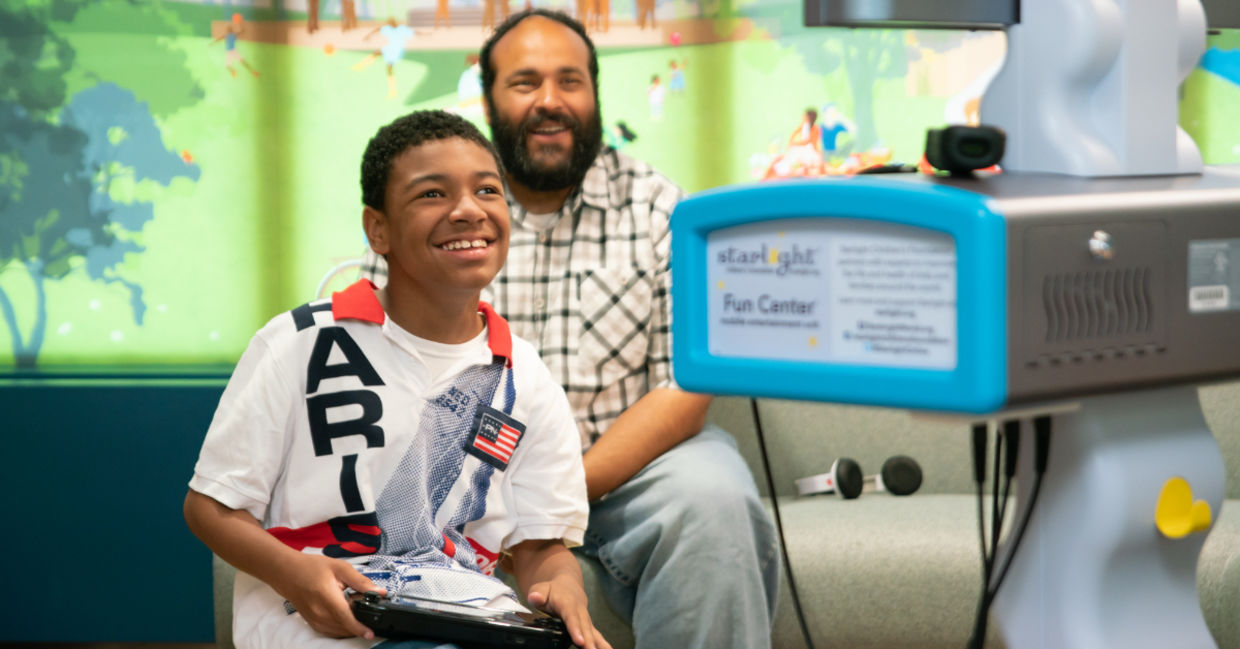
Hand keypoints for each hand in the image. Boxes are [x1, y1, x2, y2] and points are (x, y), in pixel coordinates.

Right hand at [269, 552, 385, 638]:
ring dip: (350, 625)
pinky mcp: (313, 624)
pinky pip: (332, 632)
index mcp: (326, 597)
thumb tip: (379, 592)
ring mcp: (315, 620)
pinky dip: (342, 627)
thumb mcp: (340, 568)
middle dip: (359, 620)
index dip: (359, 627)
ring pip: (339, 632)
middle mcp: (319, 612)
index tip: (370, 633)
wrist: (288, 573)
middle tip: (361, 602)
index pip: (345, 617)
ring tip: (350, 604)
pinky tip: (344, 614)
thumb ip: (361, 581)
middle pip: (345, 627)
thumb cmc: (312, 568)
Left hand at [527, 576, 612, 648]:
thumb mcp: (541, 588)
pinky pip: (596, 636)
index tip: (580, 641)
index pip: (571, 617)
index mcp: (567, 603)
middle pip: (585, 627)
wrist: (567, 586)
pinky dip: (602, 644)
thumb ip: (537, 594)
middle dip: (589, 641)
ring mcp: (586, 620)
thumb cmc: (552, 590)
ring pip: (593, 632)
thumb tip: (535, 598)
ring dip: (599, 644)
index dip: (575, 628)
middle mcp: (580, 612)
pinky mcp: (588, 627)